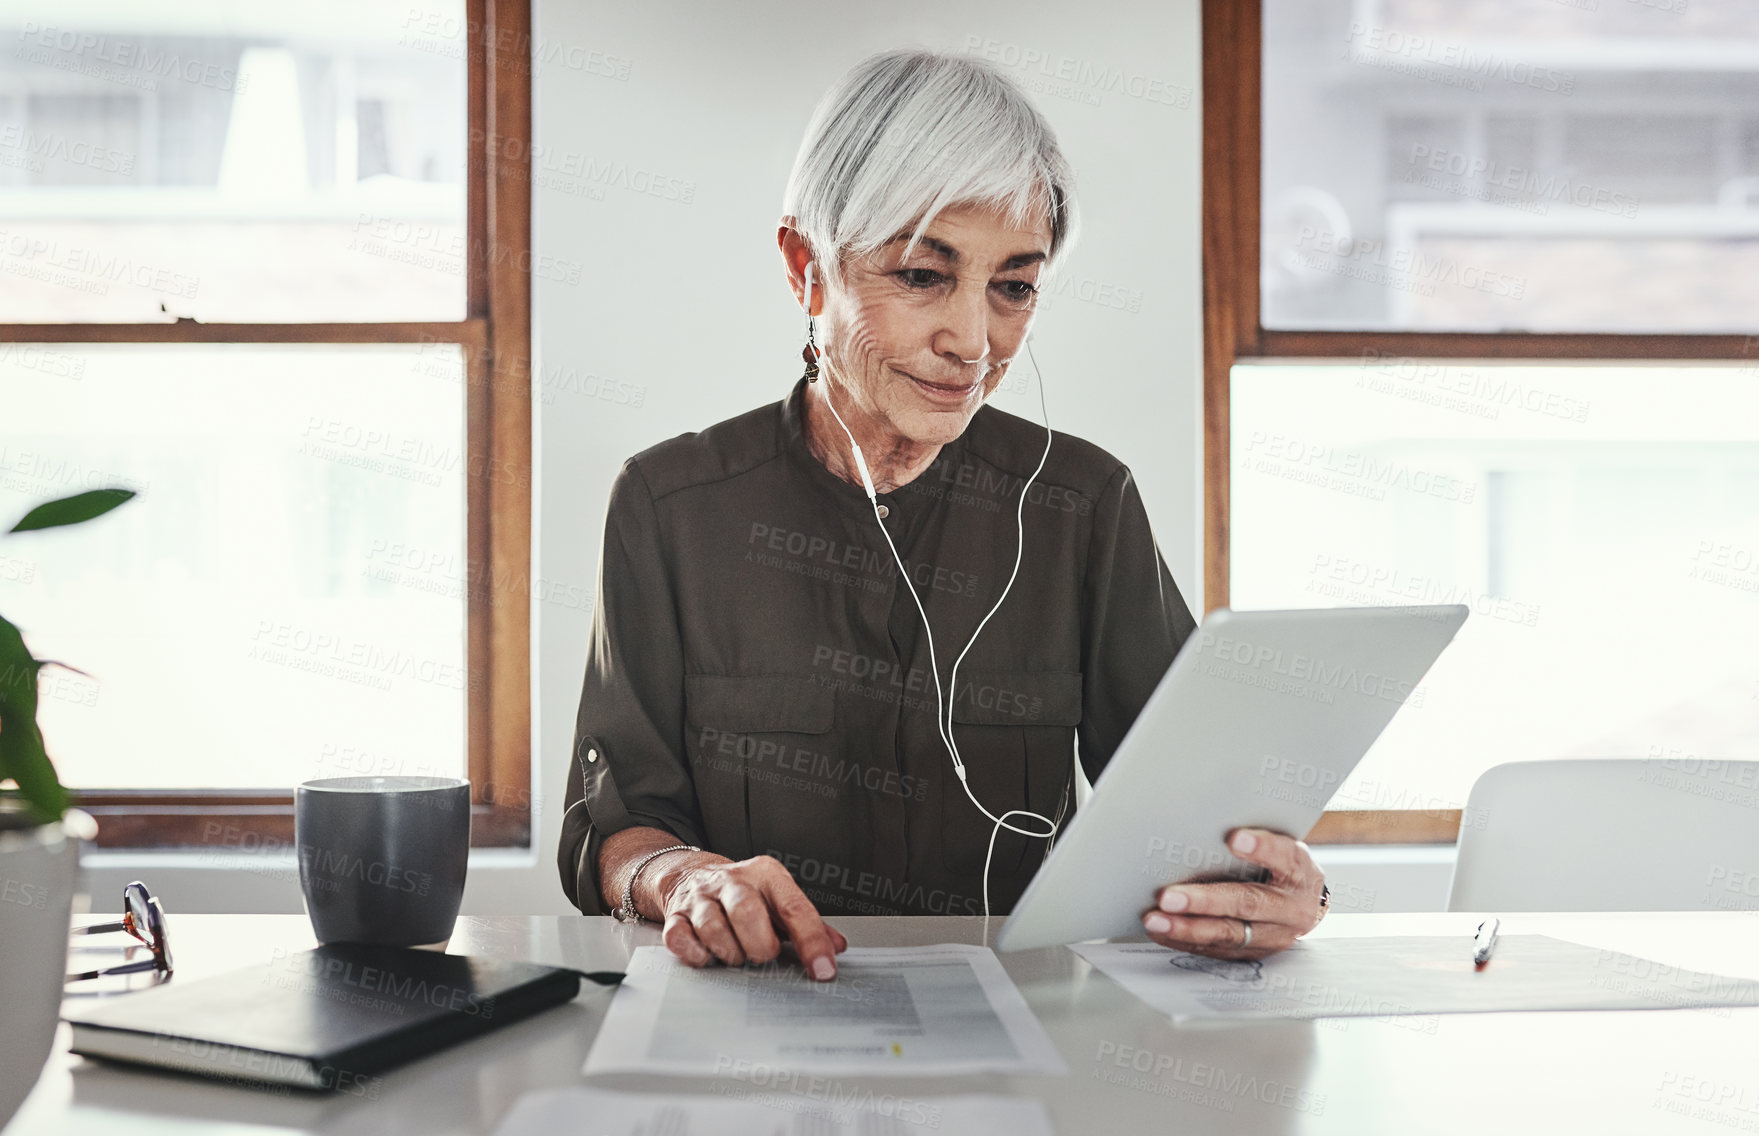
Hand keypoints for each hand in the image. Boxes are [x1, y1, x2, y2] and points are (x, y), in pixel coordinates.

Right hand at [653, 853, 848, 980]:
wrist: (691, 874)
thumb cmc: (743, 894)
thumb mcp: (778, 900)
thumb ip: (807, 924)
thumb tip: (837, 947)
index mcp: (767, 875)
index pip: (795, 908)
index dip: (811, 942)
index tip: (823, 970)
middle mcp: (733, 881)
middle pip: (747, 912)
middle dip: (760, 945)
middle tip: (763, 957)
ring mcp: (701, 897)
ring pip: (712, 926)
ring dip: (729, 952)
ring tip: (737, 956)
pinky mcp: (675, 915)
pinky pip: (680, 937)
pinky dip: (696, 954)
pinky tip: (708, 956)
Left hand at [1140, 828, 1326, 959]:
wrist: (1304, 905)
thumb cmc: (1281, 866)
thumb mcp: (1280, 846)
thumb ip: (1254, 839)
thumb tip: (1204, 821)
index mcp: (1299, 871)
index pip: (1284, 857)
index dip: (1262, 848)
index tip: (1235, 839)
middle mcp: (1290, 908)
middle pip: (1247, 903)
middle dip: (1205, 901)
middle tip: (1169, 897)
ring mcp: (1272, 935)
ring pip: (1228, 933)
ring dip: (1187, 928)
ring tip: (1155, 920)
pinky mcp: (1253, 952)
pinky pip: (1216, 949)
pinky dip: (1184, 940)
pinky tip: (1161, 931)